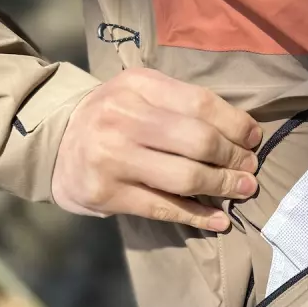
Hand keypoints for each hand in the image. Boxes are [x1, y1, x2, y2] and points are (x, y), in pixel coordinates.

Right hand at [52, 68, 261, 230]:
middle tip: (250, 169)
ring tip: (243, 189)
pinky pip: (164, 208)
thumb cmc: (112, 116)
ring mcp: (113, 158)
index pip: (201, 104)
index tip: (253, 139)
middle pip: (198, 142)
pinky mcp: (107, 194)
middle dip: (234, 159)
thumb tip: (241, 132)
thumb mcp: (139, 92)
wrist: (53, 143)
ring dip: (223, 187)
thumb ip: (181, 104)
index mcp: (138, 86)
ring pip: (185, 178)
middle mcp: (123, 118)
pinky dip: (197, 216)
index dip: (236, 124)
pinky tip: (219, 221)